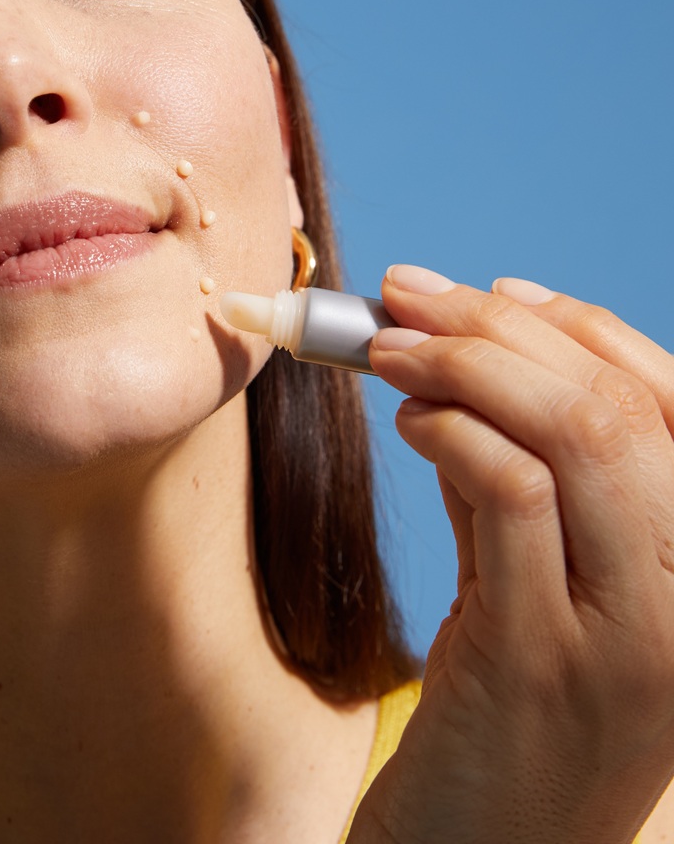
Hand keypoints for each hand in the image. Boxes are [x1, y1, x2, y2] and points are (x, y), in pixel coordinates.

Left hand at [349, 265, 673, 843]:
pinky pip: (511, 496)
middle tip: (408, 295)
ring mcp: (626, 641)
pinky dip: (452, 430)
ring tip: (389, 346)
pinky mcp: (538, 664)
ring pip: (577, 435)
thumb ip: (516, 487)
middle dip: (502, 326)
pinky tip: (407, 422)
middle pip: (619, 405)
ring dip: (466, 361)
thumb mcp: (530, 588)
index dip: (582, 326)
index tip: (492, 291)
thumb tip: (464, 368)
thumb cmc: (499, 724)